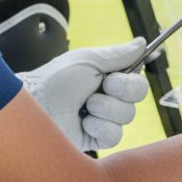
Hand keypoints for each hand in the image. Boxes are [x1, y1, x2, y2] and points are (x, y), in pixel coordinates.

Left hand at [20, 40, 149, 150]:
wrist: (38, 106)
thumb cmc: (57, 79)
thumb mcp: (88, 61)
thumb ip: (118, 54)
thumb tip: (143, 42)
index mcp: (108, 76)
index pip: (137, 78)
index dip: (133, 77)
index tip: (117, 74)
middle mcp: (109, 97)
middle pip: (138, 96)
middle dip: (120, 90)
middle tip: (100, 87)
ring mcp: (104, 118)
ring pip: (128, 116)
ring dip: (105, 108)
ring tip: (83, 107)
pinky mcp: (98, 138)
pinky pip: (115, 135)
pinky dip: (99, 126)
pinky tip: (83, 123)